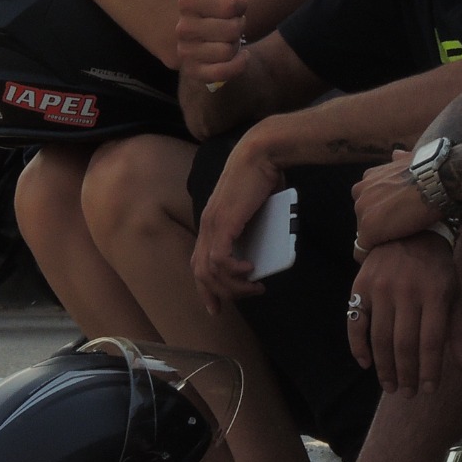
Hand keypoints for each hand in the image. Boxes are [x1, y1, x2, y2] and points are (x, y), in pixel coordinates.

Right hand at [176, 0, 247, 89]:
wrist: (213, 38)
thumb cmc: (220, 9)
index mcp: (187, 2)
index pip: (230, 5)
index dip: (240, 5)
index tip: (237, 5)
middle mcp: (182, 27)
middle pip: (231, 30)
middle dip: (239, 27)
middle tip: (233, 25)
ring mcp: (186, 52)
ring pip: (227, 51)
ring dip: (237, 46)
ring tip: (230, 40)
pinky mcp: (195, 72)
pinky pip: (222, 73)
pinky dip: (238, 65)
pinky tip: (241, 57)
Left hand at [191, 136, 282, 312]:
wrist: (261, 153)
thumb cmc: (263, 177)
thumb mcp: (256, 212)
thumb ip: (253, 231)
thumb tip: (263, 253)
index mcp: (211, 223)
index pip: (199, 263)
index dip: (206, 288)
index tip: (216, 307)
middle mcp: (206, 225)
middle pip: (200, 272)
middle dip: (219, 293)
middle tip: (244, 297)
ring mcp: (212, 224)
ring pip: (210, 270)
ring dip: (233, 285)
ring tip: (254, 286)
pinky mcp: (223, 222)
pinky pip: (219, 259)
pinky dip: (234, 271)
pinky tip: (250, 271)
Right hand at [347, 233, 461, 396]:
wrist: (406, 230)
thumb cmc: (436, 268)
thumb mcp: (454, 294)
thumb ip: (458, 331)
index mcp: (435, 293)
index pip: (431, 341)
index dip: (430, 370)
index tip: (429, 390)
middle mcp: (406, 291)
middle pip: (404, 344)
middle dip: (406, 375)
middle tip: (407, 394)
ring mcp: (380, 288)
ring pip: (380, 338)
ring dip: (384, 368)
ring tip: (390, 386)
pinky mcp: (360, 286)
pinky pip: (355, 323)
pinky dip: (358, 347)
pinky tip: (366, 364)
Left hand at [352, 149, 440, 248]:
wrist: (436, 180)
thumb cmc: (429, 170)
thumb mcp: (408, 159)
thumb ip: (398, 160)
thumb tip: (396, 153)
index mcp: (368, 178)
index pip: (367, 202)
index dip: (381, 212)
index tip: (394, 220)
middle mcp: (360, 192)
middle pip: (363, 218)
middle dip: (378, 226)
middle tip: (398, 234)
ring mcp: (362, 211)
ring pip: (364, 234)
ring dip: (377, 240)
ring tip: (396, 247)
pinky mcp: (368, 230)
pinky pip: (361, 251)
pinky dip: (370, 257)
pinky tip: (384, 260)